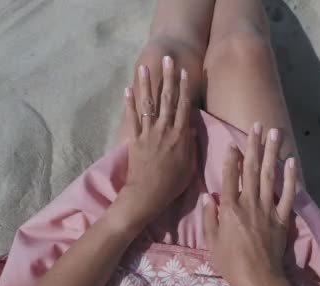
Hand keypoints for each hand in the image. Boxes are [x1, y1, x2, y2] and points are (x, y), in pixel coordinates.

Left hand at [122, 57, 196, 228]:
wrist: (148, 194)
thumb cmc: (173, 184)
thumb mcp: (189, 166)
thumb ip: (191, 145)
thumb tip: (192, 127)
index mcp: (181, 135)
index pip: (184, 106)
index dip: (185, 88)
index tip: (185, 71)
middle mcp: (165, 129)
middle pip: (167, 99)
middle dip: (167, 77)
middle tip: (167, 58)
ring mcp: (148, 133)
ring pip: (148, 104)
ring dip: (146, 84)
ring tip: (144, 67)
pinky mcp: (135, 139)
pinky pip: (132, 118)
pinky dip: (129, 103)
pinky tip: (127, 89)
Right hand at [203, 123, 301, 285]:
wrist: (258, 278)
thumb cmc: (230, 262)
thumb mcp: (211, 241)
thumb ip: (209, 216)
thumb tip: (206, 195)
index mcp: (229, 208)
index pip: (230, 176)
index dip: (231, 157)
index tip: (232, 141)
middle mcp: (249, 203)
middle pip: (251, 169)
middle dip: (254, 145)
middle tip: (256, 125)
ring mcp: (268, 209)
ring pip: (269, 175)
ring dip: (271, 152)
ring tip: (274, 133)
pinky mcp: (282, 217)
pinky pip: (288, 194)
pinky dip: (290, 177)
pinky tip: (291, 162)